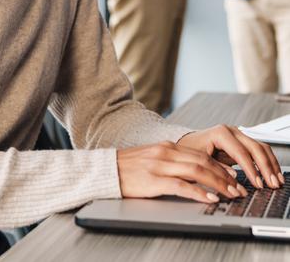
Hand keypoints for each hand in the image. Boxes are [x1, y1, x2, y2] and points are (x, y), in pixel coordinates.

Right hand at [117, 141, 246, 203]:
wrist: (106, 170)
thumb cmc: (128, 167)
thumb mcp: (152, 158)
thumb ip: (171, 161)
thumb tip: (193, 171)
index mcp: (166, 146)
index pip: (200, 154)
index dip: (220, 165)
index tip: (233, 176)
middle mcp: (166, 152)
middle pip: (203, 162)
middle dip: (224, 176)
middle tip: (238, 188)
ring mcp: (160, 165)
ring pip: (197, 171)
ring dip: (218, 183)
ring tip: (230, 194)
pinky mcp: (154, 180)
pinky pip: (182, 186)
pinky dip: (199, 192)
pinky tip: (209, 198)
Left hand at [177, 125, 283, 189]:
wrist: (187, 142)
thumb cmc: (190, 150)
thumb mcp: (199, 160)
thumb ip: (216, 168)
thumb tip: (234, 179)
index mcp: (220, 133)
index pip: (240, 152)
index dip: (251, 169)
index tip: (258, 184)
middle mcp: (231, 131)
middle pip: (255, 147)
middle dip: (265, 167)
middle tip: (272, 184)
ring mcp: (238, 134)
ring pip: (261, 147)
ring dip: (270, 164)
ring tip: (277, 181)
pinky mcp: (242, 141)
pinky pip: (259, 149)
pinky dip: (268, 161)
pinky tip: (273, 173)